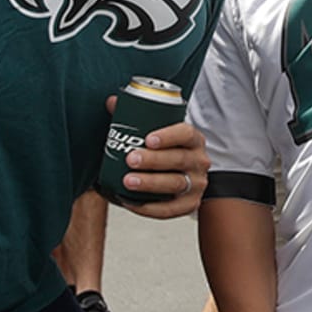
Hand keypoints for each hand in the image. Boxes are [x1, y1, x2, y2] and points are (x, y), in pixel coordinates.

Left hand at [107, 94, 210, 217]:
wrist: (184, 177)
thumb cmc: (166, 152)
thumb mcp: (158, 133)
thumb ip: (136, 116)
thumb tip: (112, 101)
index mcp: (194, 140)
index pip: (187, 134)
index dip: (169, 136)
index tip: (148, 138)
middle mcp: (200, 161)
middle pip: (179, 159)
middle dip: (153, 160)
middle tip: (131, 158)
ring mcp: (197, 184)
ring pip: (175, 184)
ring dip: (150, 183)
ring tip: (127, 181)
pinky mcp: (189, 205)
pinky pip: (170, 210)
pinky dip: (150, 207)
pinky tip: (131, 202)